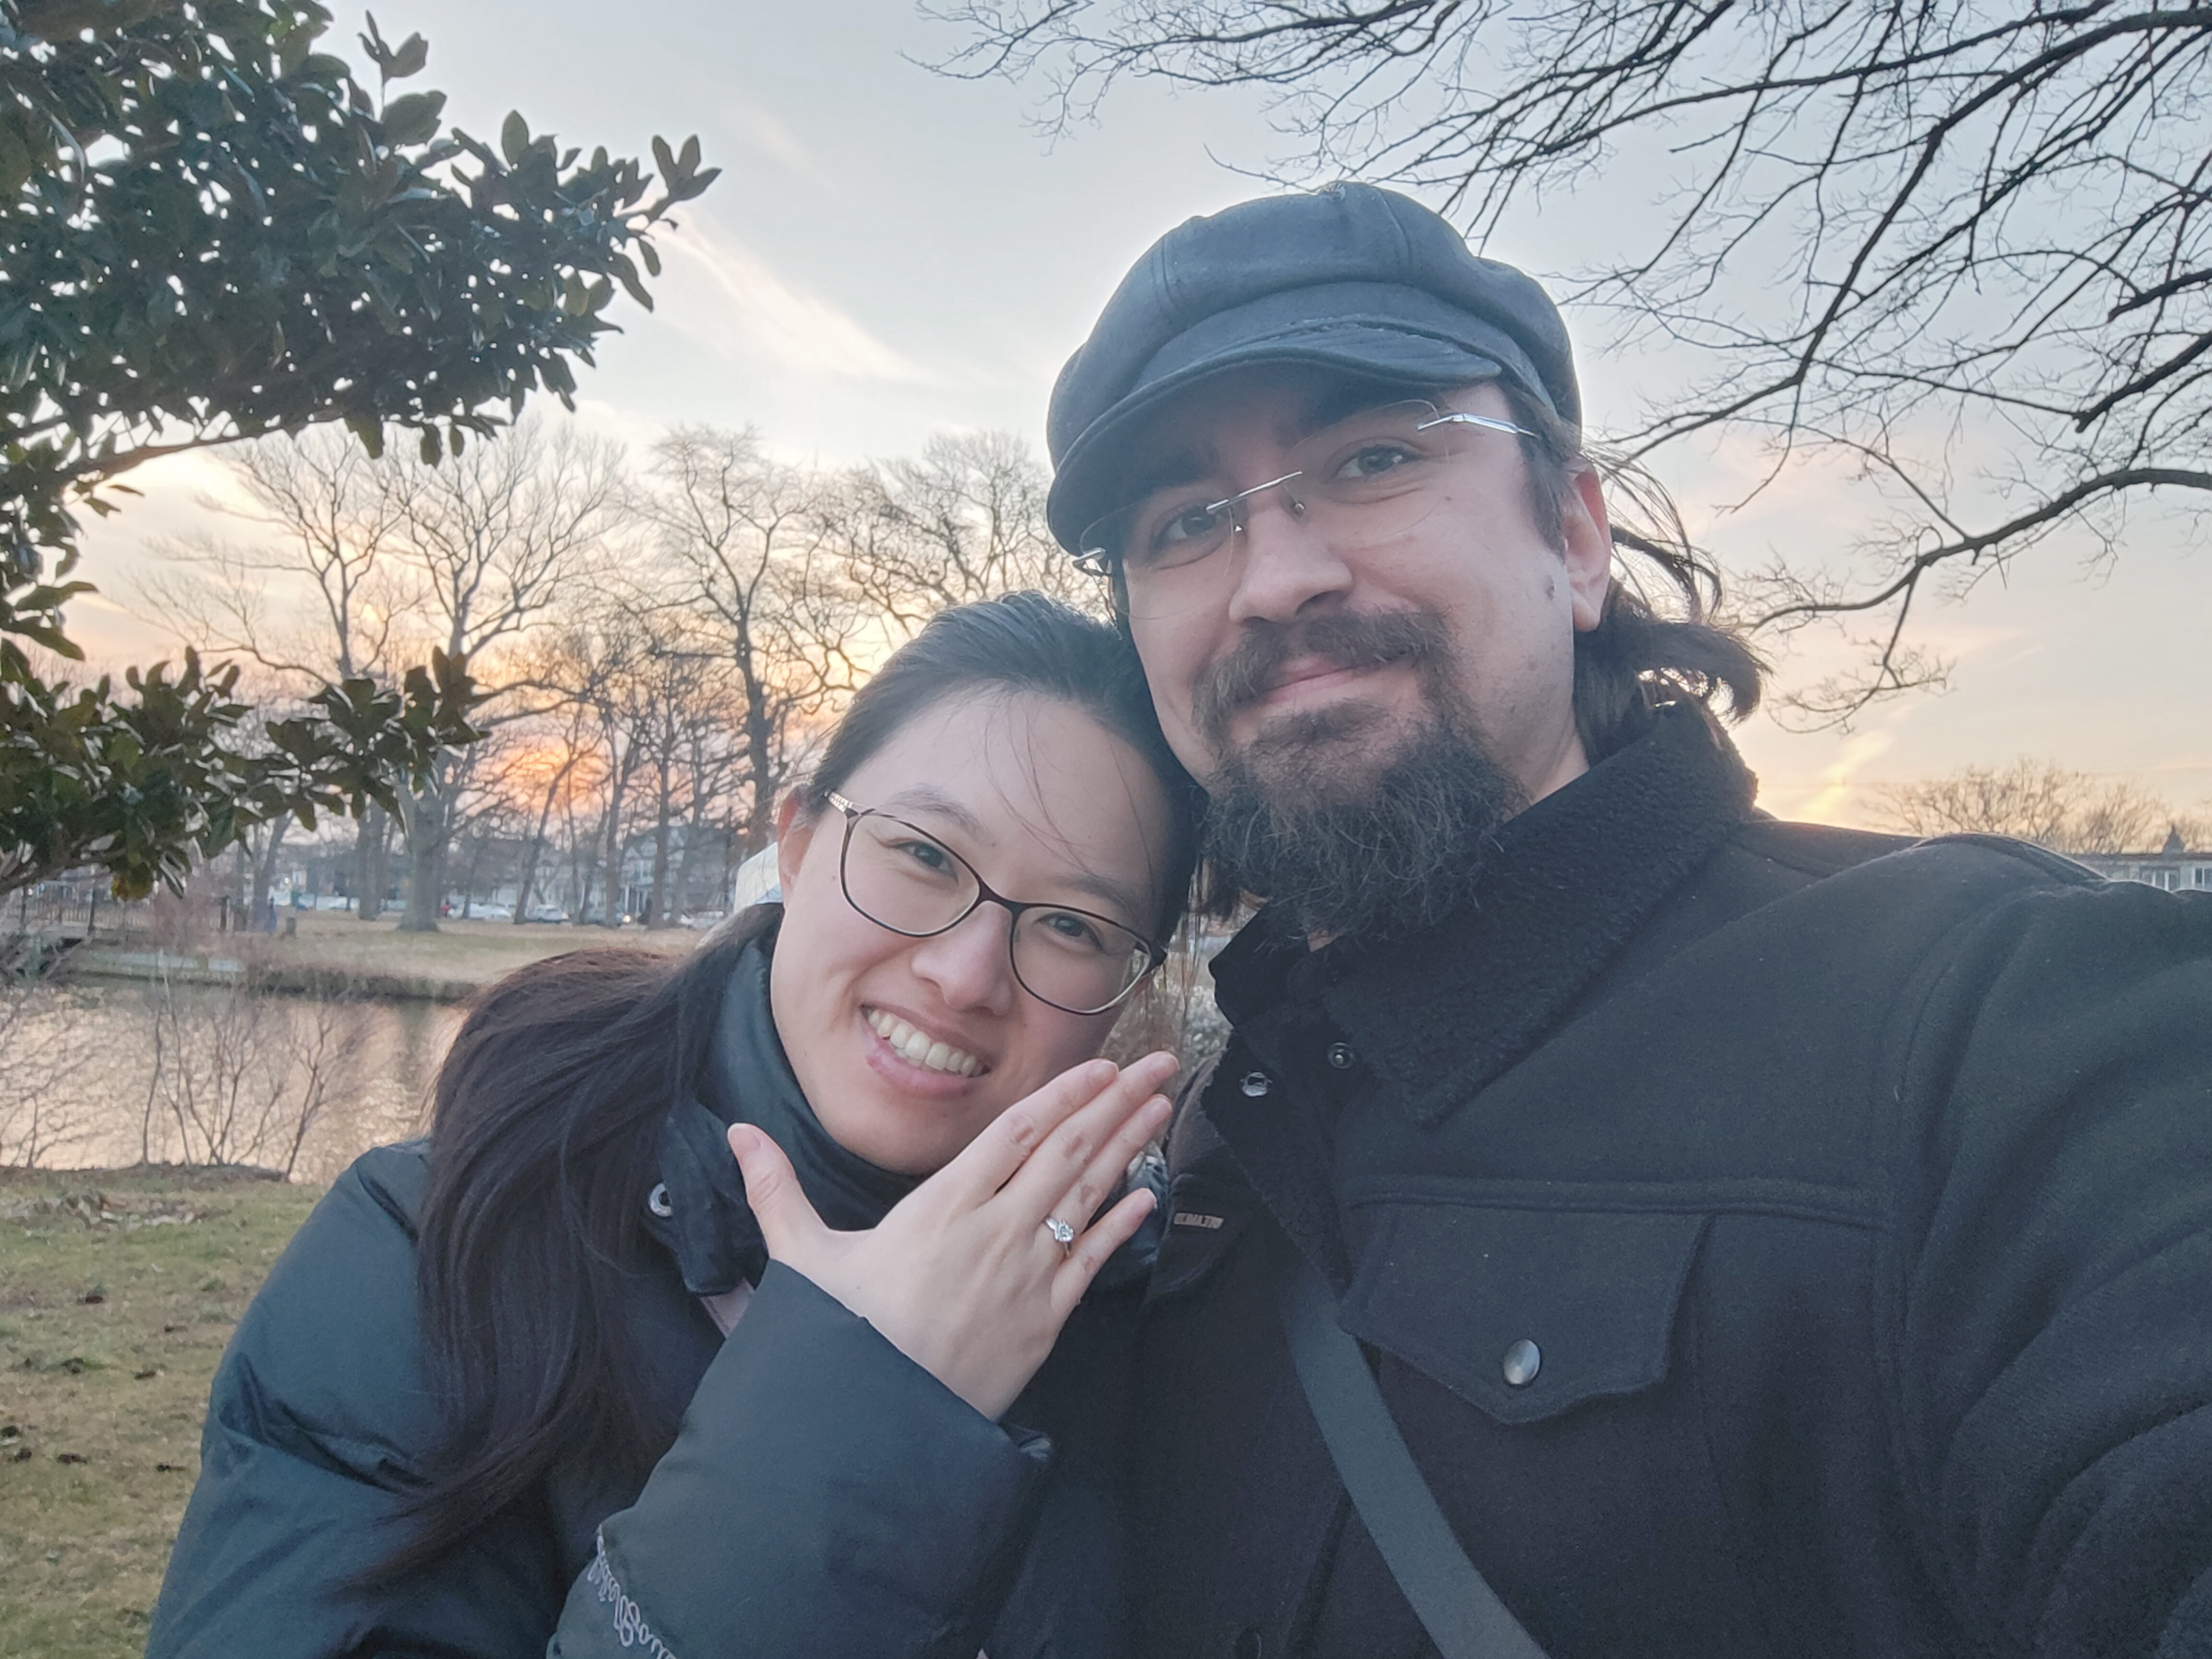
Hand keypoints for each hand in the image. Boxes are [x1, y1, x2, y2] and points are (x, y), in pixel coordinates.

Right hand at [728, 1050, 1177, 1419]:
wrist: (872, 1427)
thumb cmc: (839, 1340)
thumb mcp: (801, 1258)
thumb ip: (778, 1190)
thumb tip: (739, 1134)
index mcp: (941, 1207)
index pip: (1016, 1132)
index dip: (1064, 1094)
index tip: (1102, 1065)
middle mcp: (994, 1231)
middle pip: (1068, 1151)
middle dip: (1117, 1102)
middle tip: (1160, 1065)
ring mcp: (1025, 1275)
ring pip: (1087, 1195)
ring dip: (1130, 1146)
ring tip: (1162, 1106)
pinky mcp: (1042, 1322)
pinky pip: (1091, 1261)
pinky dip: (1121, 1224)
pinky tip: (1147, 1195)